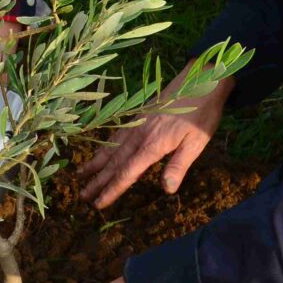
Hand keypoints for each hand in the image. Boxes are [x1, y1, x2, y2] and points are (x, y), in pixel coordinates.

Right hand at [80, 77, 230, 208]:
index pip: (127, 173)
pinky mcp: (138, 115)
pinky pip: (116, 134)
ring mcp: (136, 123)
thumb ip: (179, 165)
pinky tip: (100, 151)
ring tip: (80, 175)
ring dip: (95, 163)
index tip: (99, 203)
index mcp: (152, 145)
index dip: (112, 190)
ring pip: (111, 147)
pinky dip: (104, 146)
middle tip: (82, 196)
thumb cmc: (202, 113)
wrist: (201, 79)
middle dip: (97, 180)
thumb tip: (167, 189)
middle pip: (114, 162)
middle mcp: (139, 134)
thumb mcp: (197, 142)